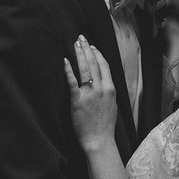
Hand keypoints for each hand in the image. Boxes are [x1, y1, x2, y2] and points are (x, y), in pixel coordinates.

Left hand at [64, 35, 117, 152]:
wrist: (99, 140)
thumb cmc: (105, 126)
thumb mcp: (113, 105)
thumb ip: (108, 91)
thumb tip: (103, 82)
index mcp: (111, 89)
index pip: (104, 65)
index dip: (98, 54)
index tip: (92, 46)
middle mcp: (101, 88)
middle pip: (94, 63)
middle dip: (87, 48)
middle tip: (81, 38)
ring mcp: (89, 94)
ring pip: (85, 69)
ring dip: (79, 54)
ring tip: (75, 44)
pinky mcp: (77, 101)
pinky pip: (72, 82)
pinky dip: (68, 70)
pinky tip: (65, 61)